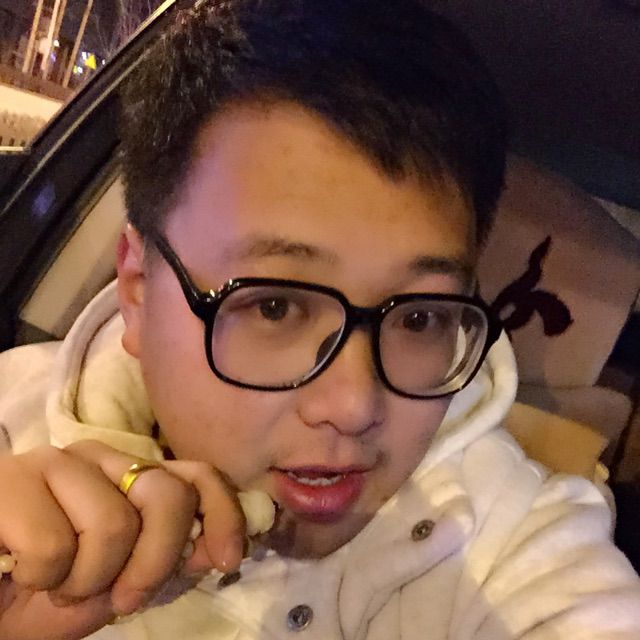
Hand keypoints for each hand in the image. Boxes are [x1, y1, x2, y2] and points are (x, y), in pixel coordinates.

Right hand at [0, 441, 245, 639]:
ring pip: (114, 524)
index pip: (196, 476)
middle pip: (168, 495)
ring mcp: (56, 461)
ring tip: (56, 584)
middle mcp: (101, 457)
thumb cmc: (42, 596)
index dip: (223, 513)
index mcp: (130, 477)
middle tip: (121, 599)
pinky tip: (20, 571)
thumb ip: (167, 562)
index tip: (229, 559)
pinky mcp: (10, 480)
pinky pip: (54, 546)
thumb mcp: (117, 588)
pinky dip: (41, 579)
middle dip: (154, 563)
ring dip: (87, 581)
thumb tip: (220, 547)